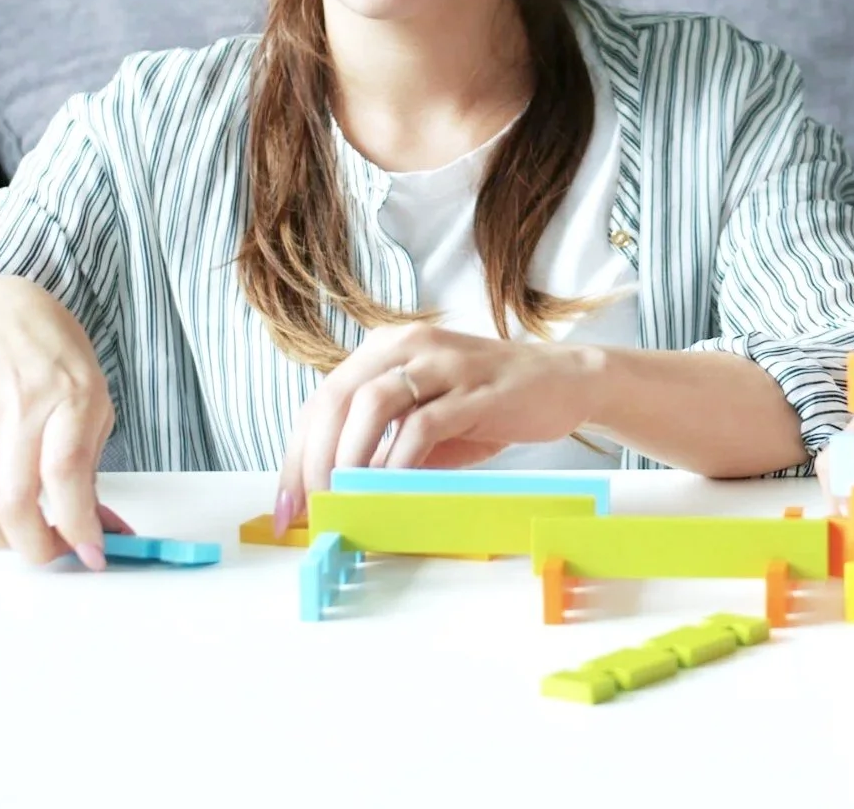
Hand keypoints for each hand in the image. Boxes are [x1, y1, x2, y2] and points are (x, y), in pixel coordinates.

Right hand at [0, 276, 120, 568]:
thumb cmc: (53, 359)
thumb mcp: (92, 400)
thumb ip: (91, 466)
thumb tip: (101, 531)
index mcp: (71, 394)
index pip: (66, 472)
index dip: (77, 524)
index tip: (90, 553)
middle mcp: (20, 403)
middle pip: (16, 498)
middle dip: (36, 546)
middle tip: (51, 553)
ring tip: (17, 539)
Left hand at [272, 323, 598, 533]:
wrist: (564, 382)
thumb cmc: (488, 406)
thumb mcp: (426, 421)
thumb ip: (383, 445)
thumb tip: (336, 495)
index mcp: (386, 349)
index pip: (323, 400)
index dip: (297, 453)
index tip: (290, 503)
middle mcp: (409, 345)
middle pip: (337, 398)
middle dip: (312, 458)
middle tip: (309, 508)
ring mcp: (443, 363)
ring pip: (373, 403)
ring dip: (350, 456)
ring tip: (343, 498)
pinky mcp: (477, 388)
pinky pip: (424, 423)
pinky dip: (399, 459)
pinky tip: (392, 486)